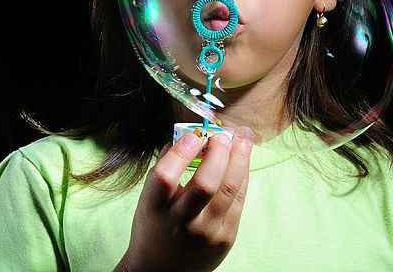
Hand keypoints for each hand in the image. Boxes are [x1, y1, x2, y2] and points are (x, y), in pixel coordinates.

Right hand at [115, 126, 254, 271]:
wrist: (161, 271)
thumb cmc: (155, 226)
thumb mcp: (149, 200)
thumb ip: (166, 168)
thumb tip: (190, 134)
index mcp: (154, 210)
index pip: (165, 177)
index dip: (181, 153)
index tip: (194, 134)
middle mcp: (180, 223)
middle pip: (205, 184)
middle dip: (219, 153)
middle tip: (224, 134)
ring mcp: (206, 233)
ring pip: (229, 189)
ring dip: (240, 157)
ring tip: (244, 136)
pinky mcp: (225, 238)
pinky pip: (239, 200)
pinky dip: (242, 175)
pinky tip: (243, 159)